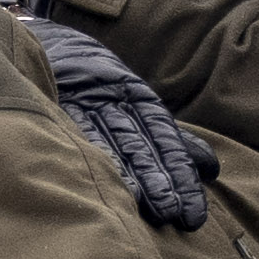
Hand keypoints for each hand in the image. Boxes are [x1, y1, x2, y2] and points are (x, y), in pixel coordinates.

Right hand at [38, 24, 216, 229]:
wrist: (50, 45)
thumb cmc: (99, 84)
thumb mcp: (137, 103)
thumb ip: (170, 137)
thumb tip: (208, 168)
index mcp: (138, 96)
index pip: (167, 138)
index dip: (181, 173)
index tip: (192, 208)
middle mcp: (118, 99)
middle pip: (146, 146)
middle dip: (164, 181)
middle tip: (178, 213)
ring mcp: (89, 101)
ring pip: (120, 143)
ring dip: (139, 177)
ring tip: (156, 209)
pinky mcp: (62, 104)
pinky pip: (84, 132)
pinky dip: (101, 157)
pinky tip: (114, 185)